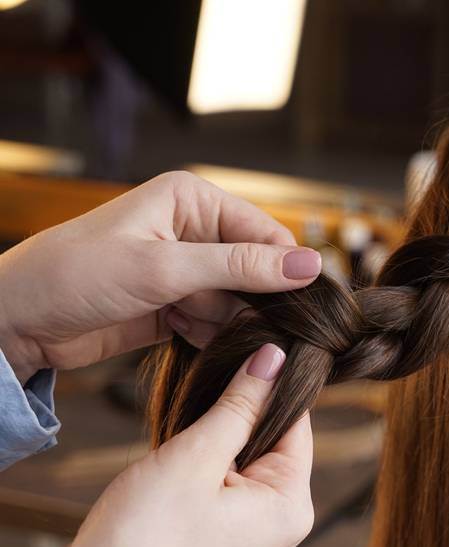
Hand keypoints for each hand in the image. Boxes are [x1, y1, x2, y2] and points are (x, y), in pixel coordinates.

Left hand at [0, 171, 321, 382]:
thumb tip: (310, 266)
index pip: (266, 233)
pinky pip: (218, 322)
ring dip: (228, 321)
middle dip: (253, 300)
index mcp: (193, 200)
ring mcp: (186, 270)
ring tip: (190, 323)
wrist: (16, 321)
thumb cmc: (75, 275)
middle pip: (257, 269)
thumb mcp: (164, 268)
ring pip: (240, 301)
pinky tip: (182, 333)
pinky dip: (210, 334)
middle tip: (240, 322)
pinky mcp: (177, 304)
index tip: (301, 306)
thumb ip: (240, 267)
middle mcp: (195, 230)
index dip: (286, 270)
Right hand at [54, 343, 313, 546]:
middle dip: (239, 417)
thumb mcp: (195, 456)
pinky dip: (210, 467)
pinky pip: (233, 486)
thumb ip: (240, 404)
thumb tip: (275, 358)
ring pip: (249, 461)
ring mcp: (259, 536)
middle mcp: (286, 524)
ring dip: (219, 442)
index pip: (297, 423)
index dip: (270, 385)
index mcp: (292, 505)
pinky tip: (180, 469)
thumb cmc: (143, 536)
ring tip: (185, 444)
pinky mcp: (231, 540)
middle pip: (275, 441)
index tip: (243, 354)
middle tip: (201, 402)